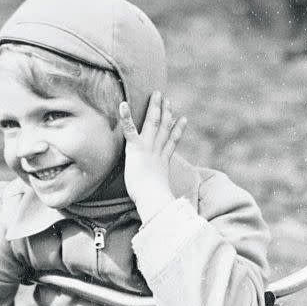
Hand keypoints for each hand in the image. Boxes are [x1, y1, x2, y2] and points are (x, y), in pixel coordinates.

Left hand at [119, 92, 186, 223]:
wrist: (153, 198)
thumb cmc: (156, 203)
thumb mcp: (160, 198)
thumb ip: (164, 198)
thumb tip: (172, 210)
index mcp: (163, 162)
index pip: (171, 143)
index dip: (177, 130)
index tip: (183, 119)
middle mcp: (157, 152)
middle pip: (164, 128)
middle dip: (166, 113)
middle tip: (167, 99)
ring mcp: (148, 148)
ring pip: (153, 123)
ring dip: (155, 108)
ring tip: (157, 95)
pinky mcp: (136, 149)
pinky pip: (130, 130)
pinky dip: (126, 116)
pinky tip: (123, 104)